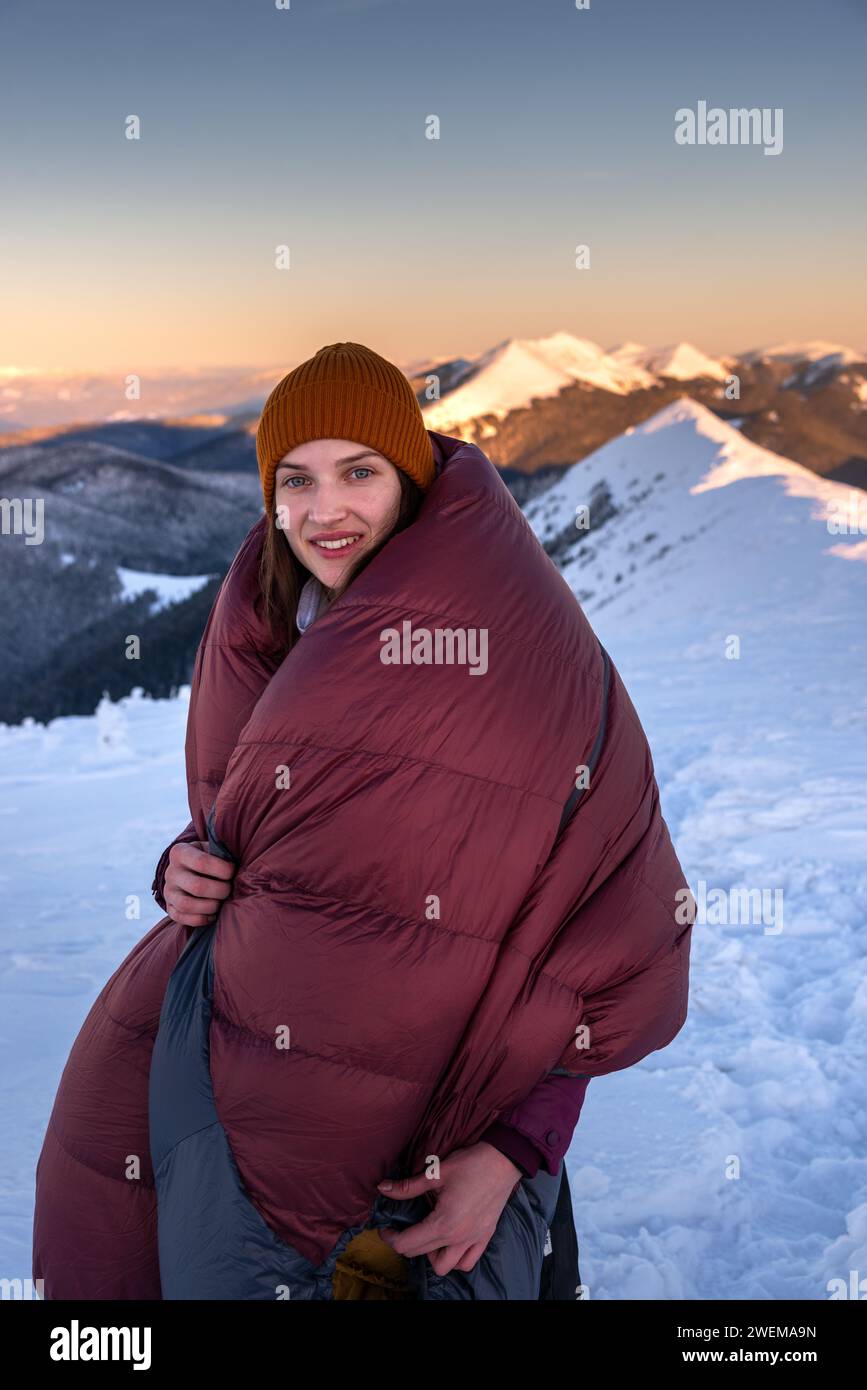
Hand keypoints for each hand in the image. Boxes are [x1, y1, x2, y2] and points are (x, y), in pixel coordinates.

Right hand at [164, 839, 235, 925]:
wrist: (189, 870)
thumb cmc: (209, 858)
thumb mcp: (212, 850)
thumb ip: (222, 854)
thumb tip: (243, 865)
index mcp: (180, 852)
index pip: (201, 862)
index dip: (222, 869)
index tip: (232, 871)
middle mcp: (171, 872)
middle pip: (197, 886)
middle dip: (220, 890)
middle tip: (230, 889)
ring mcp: (168, 891)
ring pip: (187, 905)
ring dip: (211, 906)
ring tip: (222, 902)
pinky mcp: (169, 908)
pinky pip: (182, 918)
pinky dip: (201, 919)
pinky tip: (213, 914)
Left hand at [375, 1142, 521, 1275]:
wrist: (504, 1161)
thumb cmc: (470, 1164)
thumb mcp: (435, 1172)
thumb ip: (408, 1187)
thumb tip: (382, 1188)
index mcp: (443, 1223)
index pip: (407, 1244)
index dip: (390, 1238)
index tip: (385, 1228)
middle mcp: (458, 1238)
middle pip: (421, 1255)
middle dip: (405, 1244)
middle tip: (401, 1227)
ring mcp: (473, 1240)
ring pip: (445, 1266)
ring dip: (431, 1255)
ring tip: (428, 1235)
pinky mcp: (484, 1238)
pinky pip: (466, 1262)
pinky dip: (455, 1259)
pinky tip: (449, 1242)